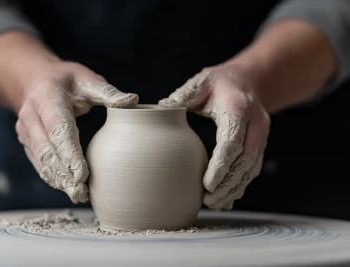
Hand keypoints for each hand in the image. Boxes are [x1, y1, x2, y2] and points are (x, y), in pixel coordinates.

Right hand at [15, 61, 137, 202]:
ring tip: (77, 195)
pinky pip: (38, 161)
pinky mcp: (27, 140)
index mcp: (47, 97)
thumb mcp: (87, 79)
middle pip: (48, 149)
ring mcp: (26, 129)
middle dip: (64, 173)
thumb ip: (108, 92)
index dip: (69, 152)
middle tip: (81, 192)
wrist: (36, 81)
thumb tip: (133, 101)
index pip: (58, 128)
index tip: (82, 174)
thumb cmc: (67, 81)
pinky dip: (51, 176)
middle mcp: (31, 115)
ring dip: (58, 179)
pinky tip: (65, 187)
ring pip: (41, 159)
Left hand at [159, 64, 269, 209]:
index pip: (232, 142)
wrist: (248, 80)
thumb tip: (160, 110)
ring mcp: (261, 135)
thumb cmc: (219, 83)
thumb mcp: (201, 82)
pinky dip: (241, 184)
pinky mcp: (261, 143)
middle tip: (209, 201)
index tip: (208, 185)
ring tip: (216, 204)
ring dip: (235, 188)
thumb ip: (183, 96)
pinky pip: (253, 168)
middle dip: (228, 184)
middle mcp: (256, 123)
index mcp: (238, 108)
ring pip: (252, 168)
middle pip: (245, 161)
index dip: (221, 165)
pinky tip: (228, 197)